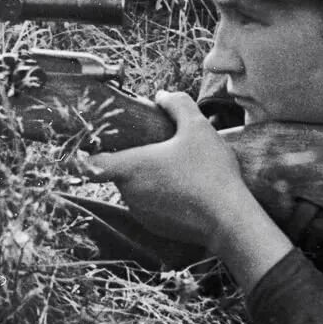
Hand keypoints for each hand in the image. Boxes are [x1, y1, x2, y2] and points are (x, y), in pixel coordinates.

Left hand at [87, 91, 250, 248]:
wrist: (231, 221)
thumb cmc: (211, 172)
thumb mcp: (198, 126)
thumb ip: (177, 104)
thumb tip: (162, 95)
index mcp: (131, 167)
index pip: (91, 163)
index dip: (91, 152)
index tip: (100, 143)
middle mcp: (129, 193)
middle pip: (119, 172)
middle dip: (135, 159)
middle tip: (160, 148)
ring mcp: (141, 214)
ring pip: (136, 189)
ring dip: (150, 178)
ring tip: (178, 169)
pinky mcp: (156, 228)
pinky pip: (151, 206)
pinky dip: (163, 197)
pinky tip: (187, 189)